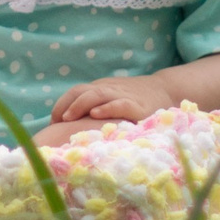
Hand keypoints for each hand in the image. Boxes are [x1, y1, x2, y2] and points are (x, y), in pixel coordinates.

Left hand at [48, 73, 177, 129]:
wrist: (166, 90)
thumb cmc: (135, 101)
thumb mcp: (112, 100)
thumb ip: (94, 109)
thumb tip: (68, 129)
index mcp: (100, 89)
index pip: (75, 92)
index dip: (61, 104)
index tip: (52, 121)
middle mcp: (108, 90)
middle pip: (81, 91)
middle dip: (66, 105)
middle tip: (55, 121)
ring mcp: (122, 96)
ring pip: (96, 94)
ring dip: (79, 105)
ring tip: (67, 118)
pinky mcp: (138, 106)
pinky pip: (120, 104)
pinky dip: (107, 108)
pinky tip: (96, 114)